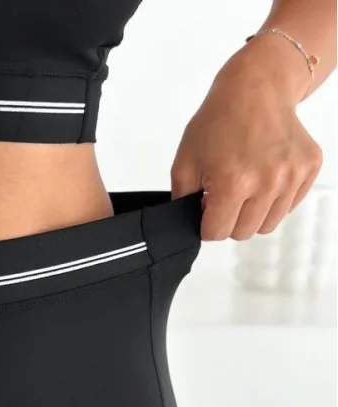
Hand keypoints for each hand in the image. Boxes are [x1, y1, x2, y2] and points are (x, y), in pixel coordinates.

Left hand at [169, 41, 323, 240]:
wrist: (256, 87)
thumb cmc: (219, 119)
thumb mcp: (184, 162)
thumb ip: (184, 201)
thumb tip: (193, 224)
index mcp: (233, 182)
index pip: (217, 233)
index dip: (206, 222)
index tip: (207, 205)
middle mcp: (267, 182)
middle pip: (243, 233)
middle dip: (229, 219)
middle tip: (225, 192)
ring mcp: (292, 175)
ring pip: (267, 224)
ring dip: (252, 212)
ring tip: (245, 183)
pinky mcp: (308, 168)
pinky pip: (288, 206)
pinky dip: (274, 199)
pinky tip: (263, 175)